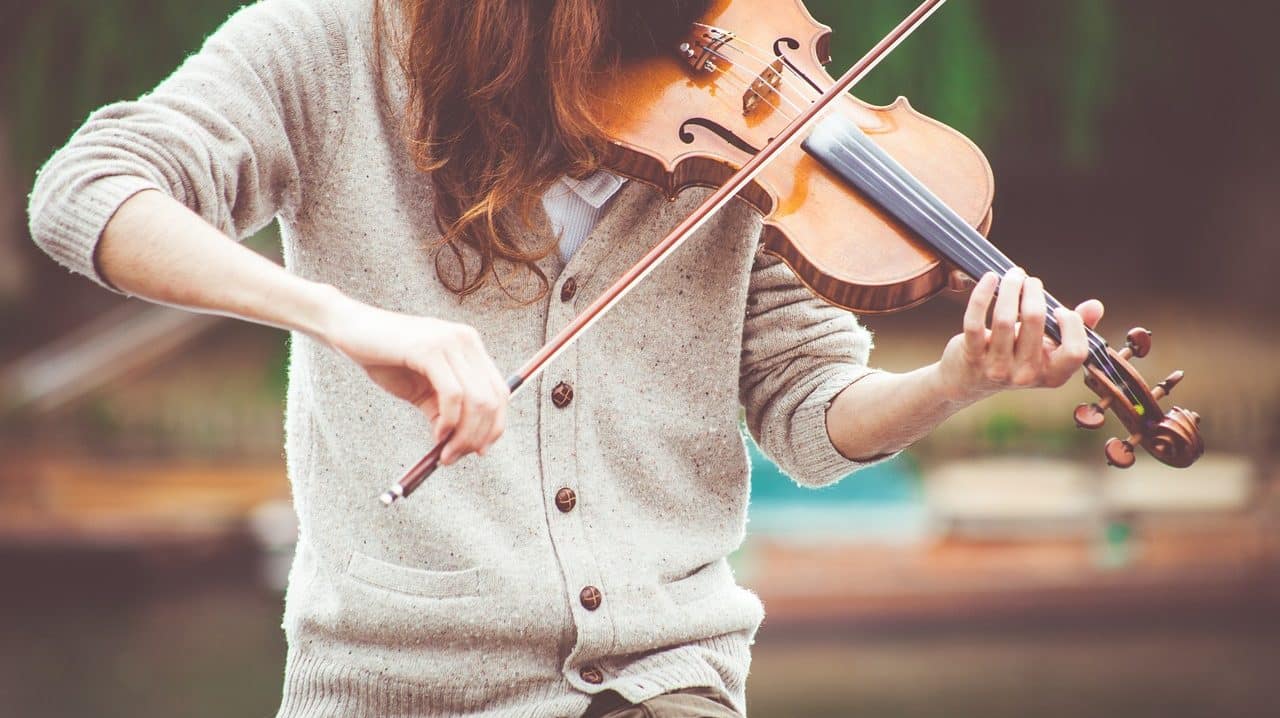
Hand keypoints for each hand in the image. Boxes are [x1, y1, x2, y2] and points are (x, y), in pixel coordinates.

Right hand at [321, 295, 507, 464]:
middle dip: (478, 436)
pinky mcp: (431, 349)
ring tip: (444, 452)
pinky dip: (449, 421)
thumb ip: (445, 410)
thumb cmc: (384, 358)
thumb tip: (464, 444)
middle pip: (493, 399)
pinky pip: (453, 395)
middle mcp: (467, 340)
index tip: (478, 451)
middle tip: (454, 457)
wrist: (348, 329)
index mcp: (470, 346)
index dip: (495, 426)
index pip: (500, 392)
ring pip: (477, 400)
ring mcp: (451, 342)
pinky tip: (437, 434)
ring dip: (463, 435)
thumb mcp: (421, 389)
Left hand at [938, 268, 1103, 402]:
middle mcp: (1026, 375)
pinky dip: (982, 295)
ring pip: (1005, 318)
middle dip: (1033, 292)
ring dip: (1010, 287)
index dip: (1072, 325)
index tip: (1059, 309)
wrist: (968, 381)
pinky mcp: (972, 356)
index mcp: (1052, 375)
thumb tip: (1096, 306)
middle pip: (1036, 321)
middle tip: (1029, 280)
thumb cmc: (1015, 356)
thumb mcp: (1046, 347)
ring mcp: (997, 368)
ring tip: (1012, 275)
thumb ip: (1074, 328)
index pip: (1075, 351)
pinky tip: (990, 278)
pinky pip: (975, 321)